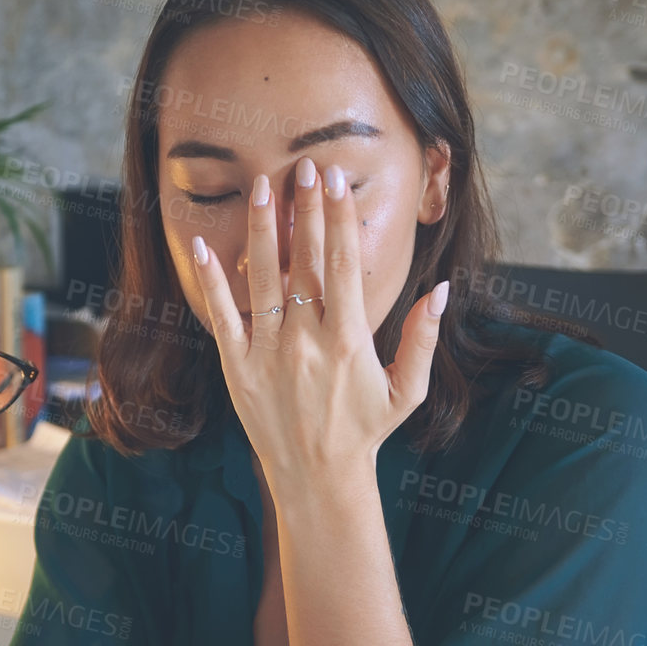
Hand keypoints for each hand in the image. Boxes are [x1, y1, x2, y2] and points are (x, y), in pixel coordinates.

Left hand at [189, 157, 448, 483]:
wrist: (318, 478)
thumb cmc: (366, 430)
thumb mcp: (407, 390)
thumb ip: (423, 338)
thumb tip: (443, 289)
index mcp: (349, 341)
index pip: (342, 266)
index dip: (338, 220)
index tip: (336, 182)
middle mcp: (307, 341)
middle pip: (304, 261)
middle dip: (304, 210)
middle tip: (304, 166)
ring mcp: (269, 353)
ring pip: (263, 279)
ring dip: (262, 229)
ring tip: (262, 186)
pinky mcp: (237, 367)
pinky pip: (223, 317)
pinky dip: (212, 282)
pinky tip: (203, 247)